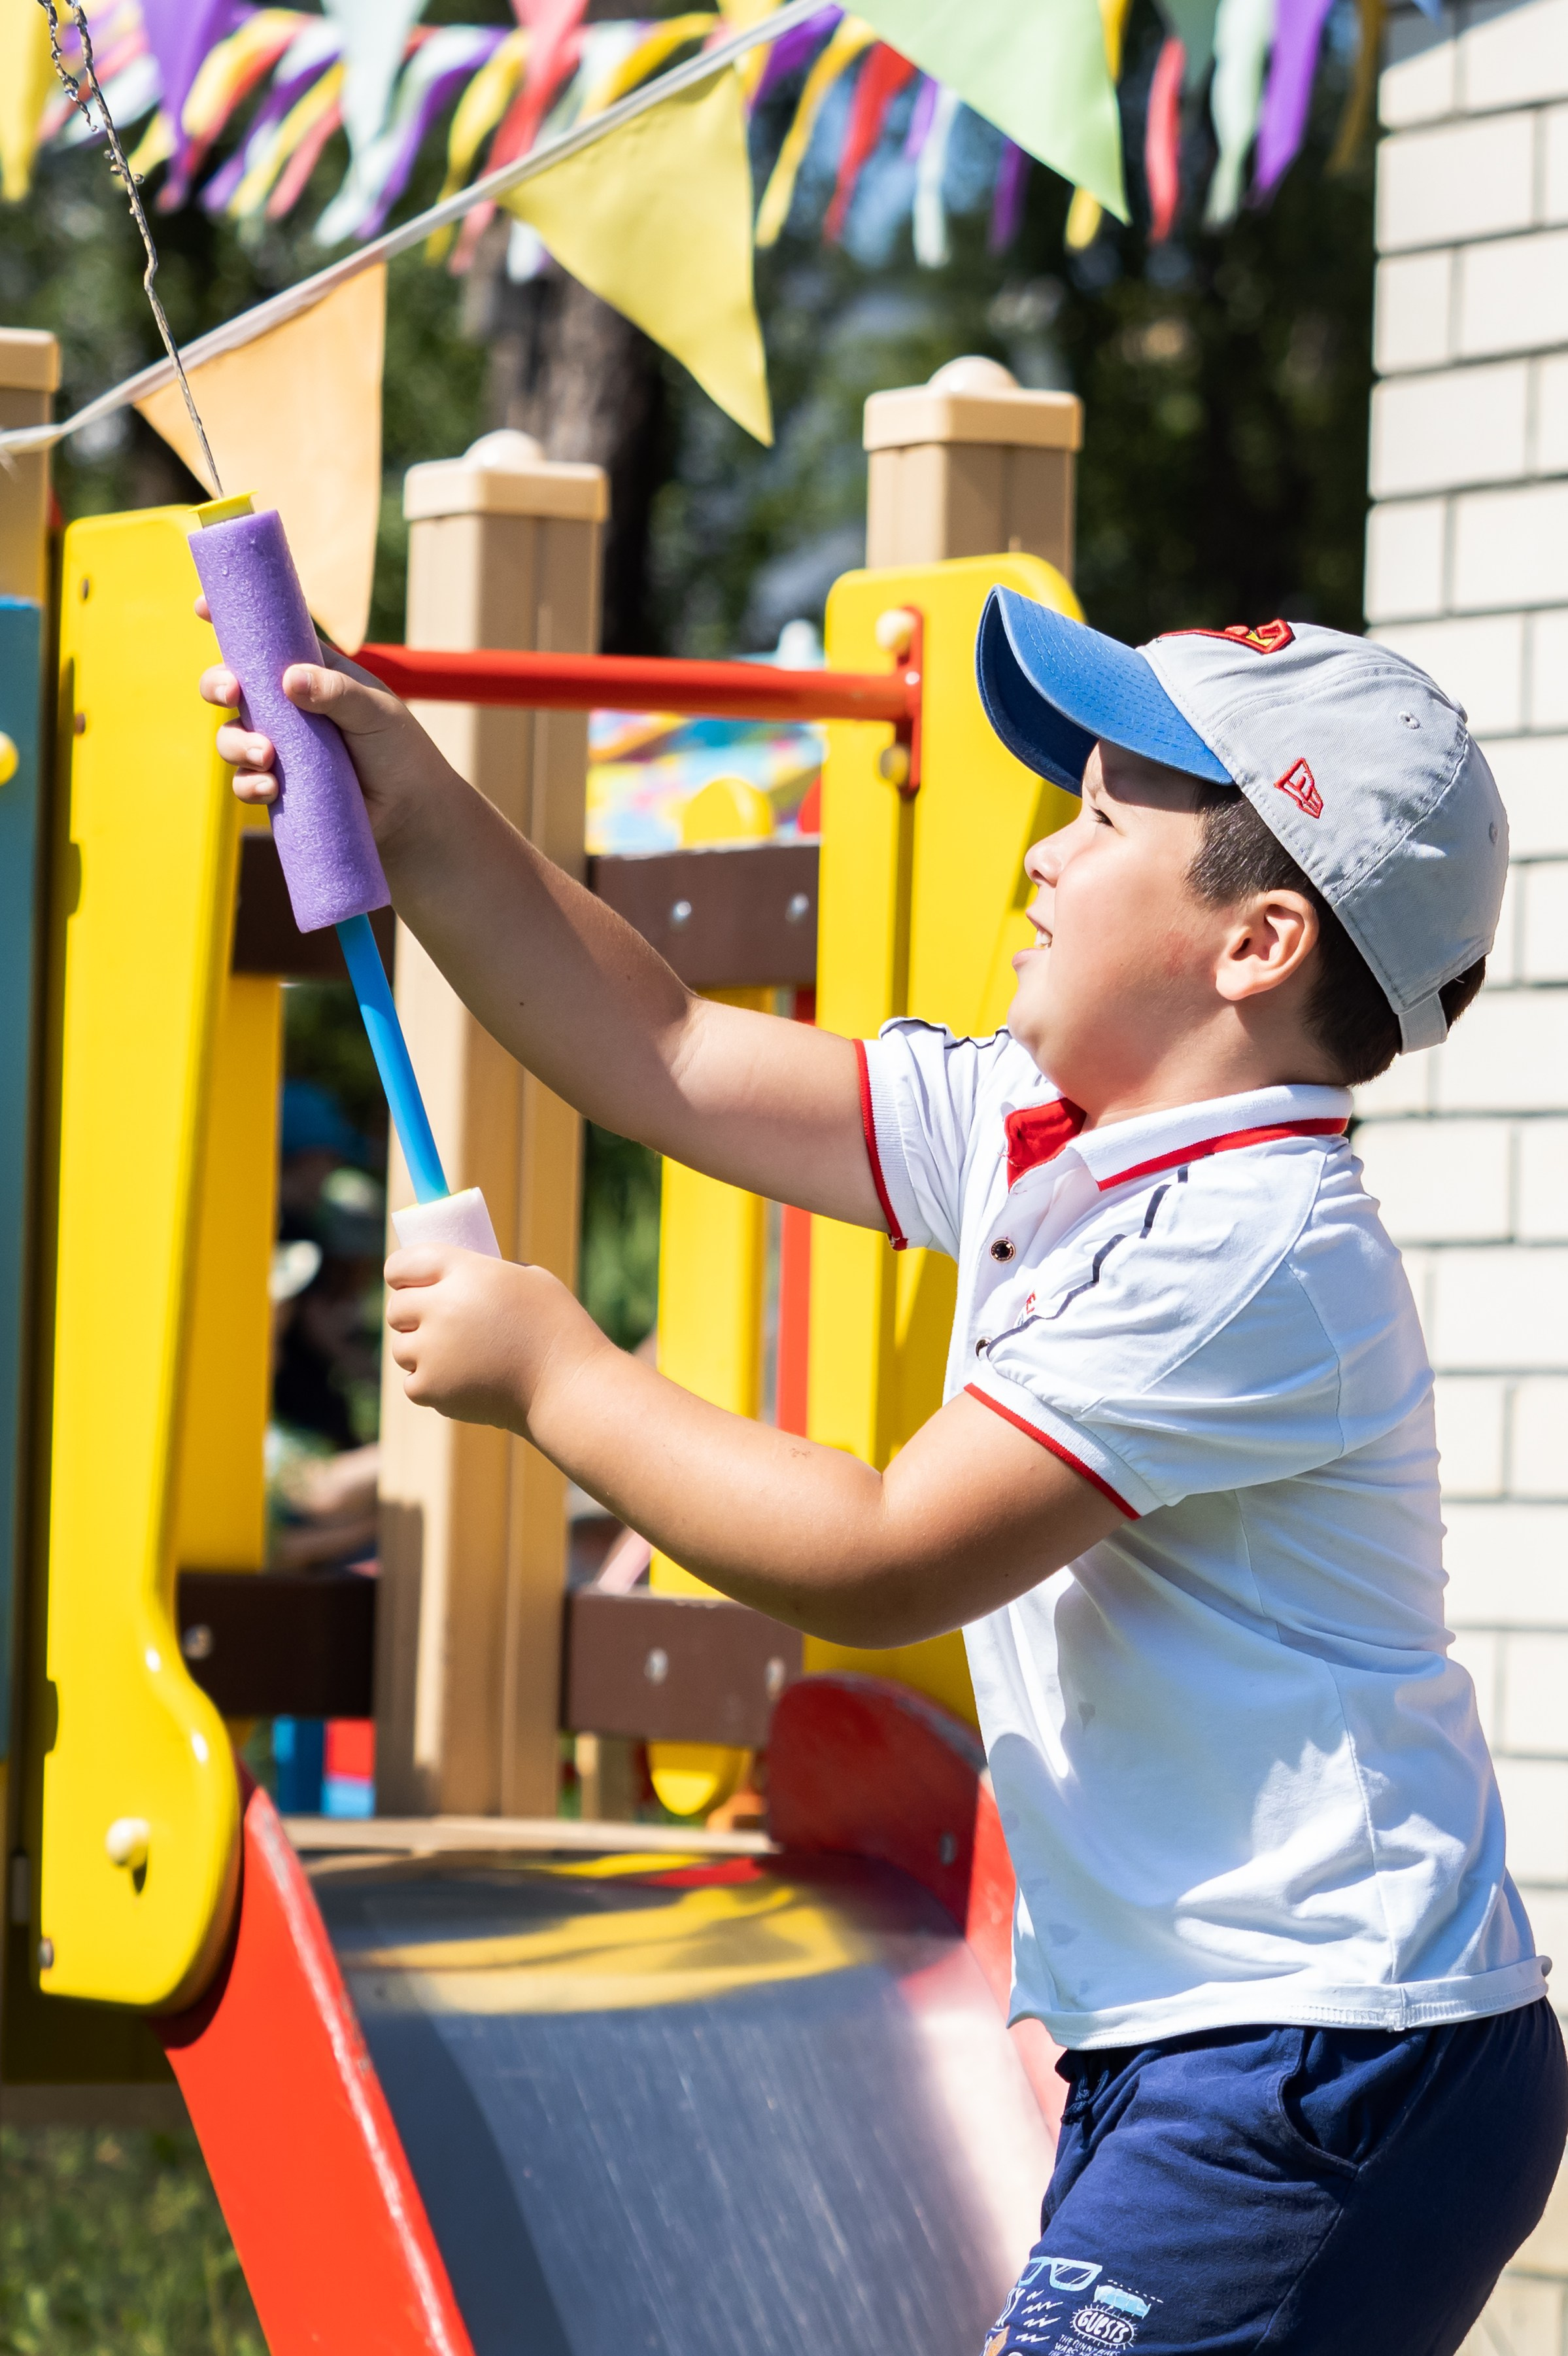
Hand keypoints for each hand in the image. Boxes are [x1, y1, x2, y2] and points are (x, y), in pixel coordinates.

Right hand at [194, 594, 447, 850]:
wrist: (411, 813)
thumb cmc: (398, 750)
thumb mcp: (375, 712)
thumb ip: (337, 693)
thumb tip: (289, 679)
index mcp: (308, 672)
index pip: (265, 640)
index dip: (231, 621)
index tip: (203, 607)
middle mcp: (285, 707)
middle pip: (232, 686)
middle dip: (217, 684)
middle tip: (231, 693)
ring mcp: (278, 746)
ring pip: (230, 736)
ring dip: (237, 743)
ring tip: (267, 756)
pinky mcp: (278, 786)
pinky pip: (246, 782)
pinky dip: (249, 784)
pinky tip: (269, 788)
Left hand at [384, 1246, 606, 1431]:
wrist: (568, 1387)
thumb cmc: (557, 1330)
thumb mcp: (527, 1280)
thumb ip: (482, 1274)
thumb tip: (452, 1278)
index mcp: (466, 1272)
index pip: (402, 1264)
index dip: (402, 1274)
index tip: (408, 1283)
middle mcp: (442, 1307)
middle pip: (396, 1308)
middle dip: (412, 1315)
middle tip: (438, 1324)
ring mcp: (433, 1351)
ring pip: (401, 1348)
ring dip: (421, 1352)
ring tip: (459, 1357)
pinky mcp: (430, 1388)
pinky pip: (413, 1383)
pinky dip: (433, 1385)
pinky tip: (464, 1382)